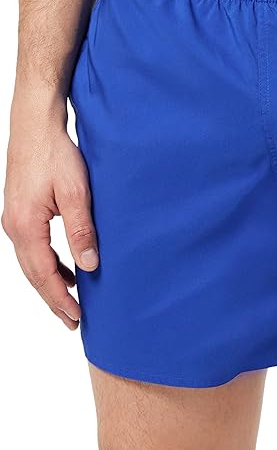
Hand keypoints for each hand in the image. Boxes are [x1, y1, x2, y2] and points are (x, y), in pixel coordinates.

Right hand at [3, 115, 98, 328]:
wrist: (36, 127)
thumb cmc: (56, 155)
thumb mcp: (75, 193)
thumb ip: (81, 230)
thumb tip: (89, 265)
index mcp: (25, 226)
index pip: (43, 274)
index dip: (60, 298)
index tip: (76, 317)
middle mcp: (14, 227)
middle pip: (33, 274)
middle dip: (53, 299)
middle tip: (73, 321)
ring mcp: (15, 220)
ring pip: (32, 263)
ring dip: (51, 283)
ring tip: (70, 301)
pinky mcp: (22, 212)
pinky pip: (34, 248)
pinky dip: (49, 264)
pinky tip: (66, 268)